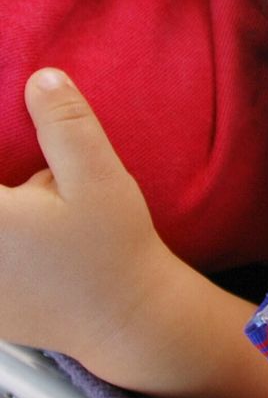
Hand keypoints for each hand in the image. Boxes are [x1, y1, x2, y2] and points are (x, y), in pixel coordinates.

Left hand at [0, 69, 177, 358]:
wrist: (124, 319)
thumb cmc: (114, 249)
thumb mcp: (98, 178)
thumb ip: (66, 126)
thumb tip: (41, 78)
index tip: (29, 176)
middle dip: (11, 189)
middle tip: (38, 191)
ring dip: (11, 213)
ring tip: (38, 214)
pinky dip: (7, 249)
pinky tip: (31, 252)